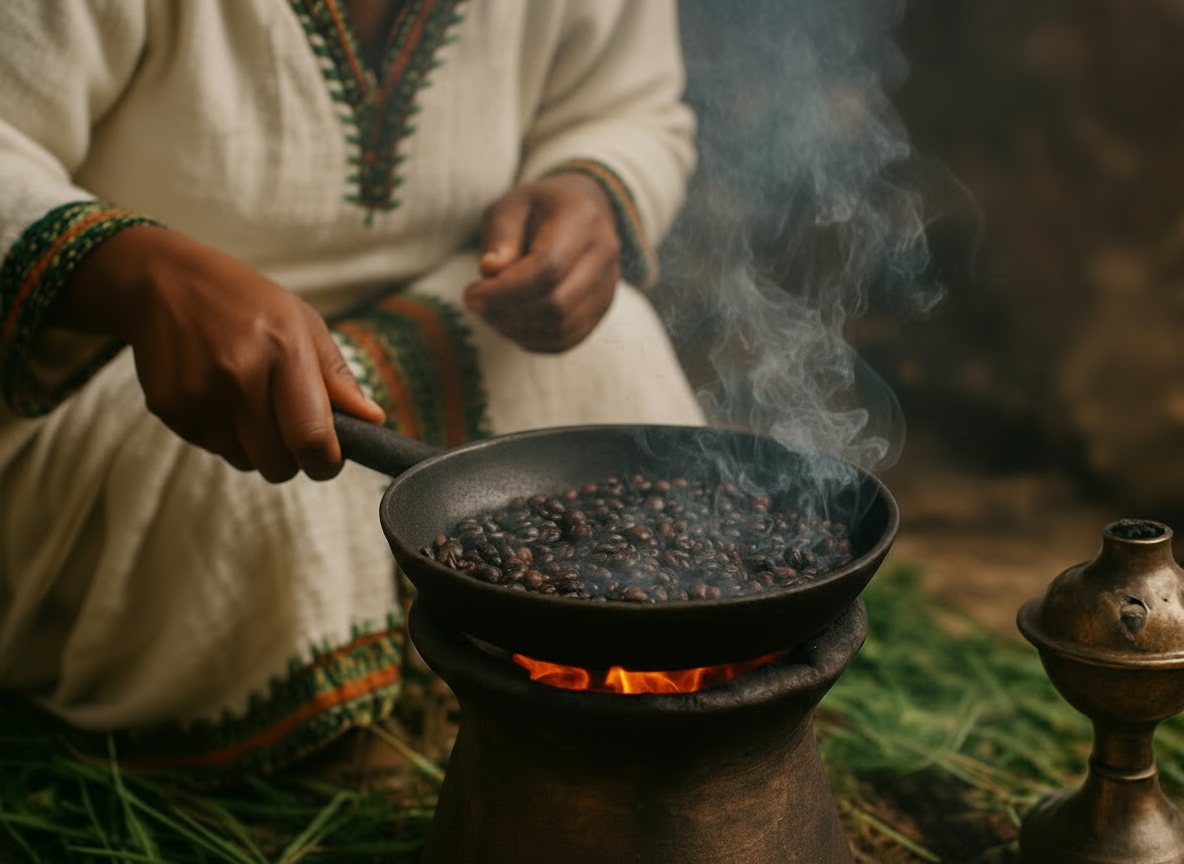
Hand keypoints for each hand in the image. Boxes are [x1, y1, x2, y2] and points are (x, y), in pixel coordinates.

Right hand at [55, 226, 385, 481]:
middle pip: (278, 464)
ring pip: (245, 462)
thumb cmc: (245, 301)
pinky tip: (218, 396)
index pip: (311, 437)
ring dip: (255, 447)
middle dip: (292, 459)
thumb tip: (372, 420)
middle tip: (291, 431)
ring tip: (249, 401)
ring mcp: (199, 395)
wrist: (161, 281)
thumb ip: (338, 377)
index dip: (326, 462)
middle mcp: (239, 375)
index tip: (328, 460)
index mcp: (284, 349)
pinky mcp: (170, 409)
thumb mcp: (302, 322)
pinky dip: (224, 436)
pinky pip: (212, 450)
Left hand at [464, 172, 620, 352]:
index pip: (548, 269)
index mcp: (582, 221)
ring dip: (517, 331)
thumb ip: (500, 237)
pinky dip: (533, 341)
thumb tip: (490, 271)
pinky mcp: (601, 310)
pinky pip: (567, 340)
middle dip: (507, 313)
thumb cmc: (538, 208)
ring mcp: (607, 287)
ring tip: (490, 313)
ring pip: (562, 328)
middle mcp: (604, 256)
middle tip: (476, 306)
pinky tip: (509, 325)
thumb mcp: (510, 207)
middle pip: (557, 304)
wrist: (580, 211)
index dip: (505, 291)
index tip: (471, 296)